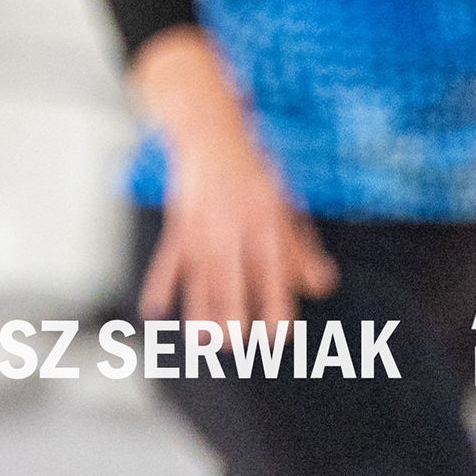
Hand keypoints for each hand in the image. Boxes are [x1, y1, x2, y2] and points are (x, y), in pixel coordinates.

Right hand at [143, 132, 337, 331]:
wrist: (210, 134)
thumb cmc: (253, 175)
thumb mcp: (286, 208)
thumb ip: (302, 250)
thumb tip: (322, 285)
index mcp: (265, 222)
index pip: (273, 269)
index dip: (276, 302)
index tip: (278, 334)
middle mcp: (232, 224)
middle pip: (230, 272)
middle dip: (229, 307)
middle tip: (231, 341)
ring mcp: (201, 223)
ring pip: (198, 271)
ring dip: (197, 305)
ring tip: (199, 339)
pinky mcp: (179, 222)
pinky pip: (167, 257)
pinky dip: (158, 283)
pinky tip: (154, 308)